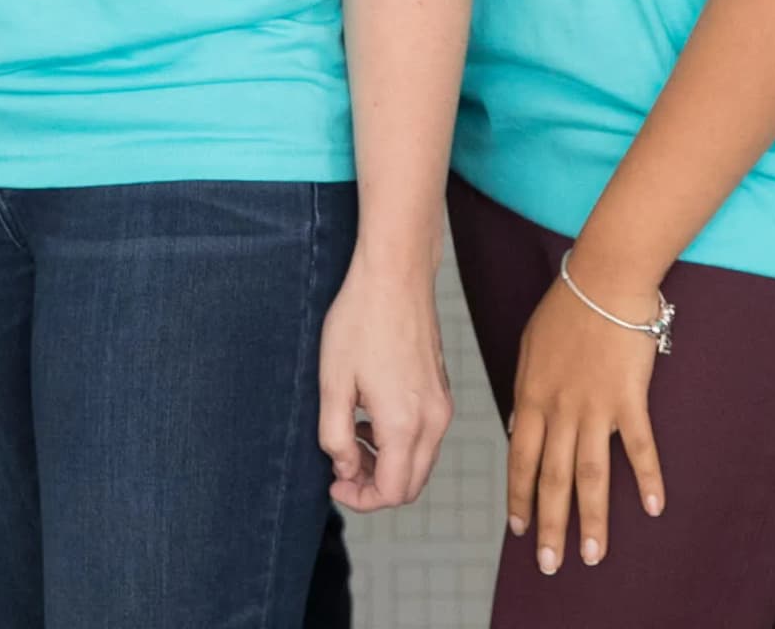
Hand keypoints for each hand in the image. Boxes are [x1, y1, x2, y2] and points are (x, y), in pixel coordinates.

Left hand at [317, 252, 453, 511]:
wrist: (396, 275)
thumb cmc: (361, 321)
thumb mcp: (333, 382)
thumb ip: (335, 437)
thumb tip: (346, 469)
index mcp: (405, 424)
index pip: (393, 493)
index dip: (361, 499)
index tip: (333, 483)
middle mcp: (433, 421)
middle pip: (411, 485)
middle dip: (375, 487)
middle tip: (341, 467)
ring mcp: (442, 406)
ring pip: (420, 462)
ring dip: (387, 464)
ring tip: (350, 436)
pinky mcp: (442, 391)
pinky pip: (426, 437)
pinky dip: (400, 443)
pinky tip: (369, 416)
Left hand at [508, 261, 664, 574]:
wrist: (603, 280)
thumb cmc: (566, 308)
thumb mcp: (530, 349)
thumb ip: (527, 392)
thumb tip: (520, 427)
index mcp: (531, 397)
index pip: (519, 459)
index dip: (518, 498)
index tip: (518, 531)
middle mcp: (559, 409)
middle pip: (552, 478)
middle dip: (550, 524)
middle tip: (551, 563)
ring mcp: (595, 407)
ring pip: (591, 474)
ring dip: (592, 518)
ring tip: (594, 554)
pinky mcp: (630, 399)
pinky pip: (640, 447)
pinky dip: (647, 478)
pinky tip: (653, 507)